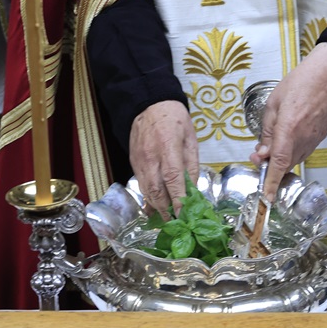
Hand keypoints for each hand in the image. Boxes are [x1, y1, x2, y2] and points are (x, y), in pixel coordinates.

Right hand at [129, 100, 198, 217]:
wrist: (150, 105)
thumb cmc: (175, 120)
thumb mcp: (190, 138)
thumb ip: (191, 164)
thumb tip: (192, 188)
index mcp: (168, 147)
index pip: (173, 179)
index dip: (178, 199)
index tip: (184, 214)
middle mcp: (150, 156)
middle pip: (156, 189)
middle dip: (166, 209)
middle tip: (176, 222)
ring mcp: (139, 160)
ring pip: (146, 190)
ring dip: (156, 206)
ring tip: (167, 218)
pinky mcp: (133, 162)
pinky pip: (141, 184)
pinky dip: (148, 197)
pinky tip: (155, 206)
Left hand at [250, 42, 326, 201]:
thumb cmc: (302, 82)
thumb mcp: (274, 102)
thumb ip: (267, 130)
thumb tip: (262, 151)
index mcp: (288, 128)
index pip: (278, 163)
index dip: (271, 182)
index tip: (266, 197)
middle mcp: (303, 138)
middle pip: (284, 165)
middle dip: (269, 166)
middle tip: (257, 154)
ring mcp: (314, 139)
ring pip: (293, 160)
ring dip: (280, 159)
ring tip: (269, 144)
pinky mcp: (320, 138)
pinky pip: (303, 152)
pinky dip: (291, 152)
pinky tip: (285, 140)